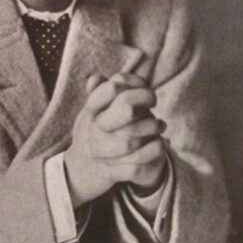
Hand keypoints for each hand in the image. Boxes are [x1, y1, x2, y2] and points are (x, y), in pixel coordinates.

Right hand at [64, 72, 167, 206]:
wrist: (79, 170)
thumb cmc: (91, 133)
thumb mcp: (92, 110)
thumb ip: (103, 90)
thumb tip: (112, 70)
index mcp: (90, 111)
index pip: (112, 88)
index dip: (133, 82)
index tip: (142, 85)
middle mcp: (93, 129)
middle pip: (126, 107)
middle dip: (145, 101)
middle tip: (154, 102)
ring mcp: (100, 152)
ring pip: (132, 140)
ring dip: (153, 129)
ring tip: (160, 125)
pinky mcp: (110, 172)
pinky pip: (136, 166)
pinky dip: (154, 153)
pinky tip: (162, 143)